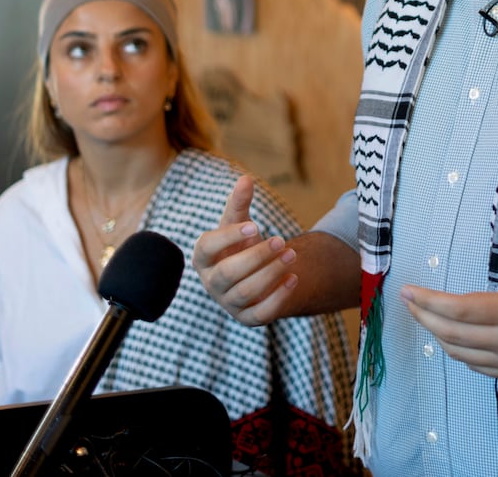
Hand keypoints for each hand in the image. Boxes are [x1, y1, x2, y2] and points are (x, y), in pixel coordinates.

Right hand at [191, 174, 298, 325]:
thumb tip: (245, 179)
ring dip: (271, 272)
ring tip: (292, 253)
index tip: (255, 225)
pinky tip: (294, 277)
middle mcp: (212, 283)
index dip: (228, 237)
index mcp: (204, 257)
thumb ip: (240, 203)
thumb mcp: (240, 222)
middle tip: (281, 240)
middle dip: (256, 256)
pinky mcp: (248, 318)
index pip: (207, 248)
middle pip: (228, 273)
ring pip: (246, 292)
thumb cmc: (242, 243)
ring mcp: (229, 303)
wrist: (258, 272)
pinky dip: (279, 296)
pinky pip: (261, 313)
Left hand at [400, 199, 497, 380]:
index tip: (408, 290)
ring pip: (463, 355)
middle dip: (425, 317)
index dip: (429, 301)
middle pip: (453, 335)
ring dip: (439, 336)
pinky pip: (481, 368)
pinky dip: (460, 353)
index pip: (460, 311)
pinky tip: (454, 340)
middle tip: (406, 301)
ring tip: (424, 316)